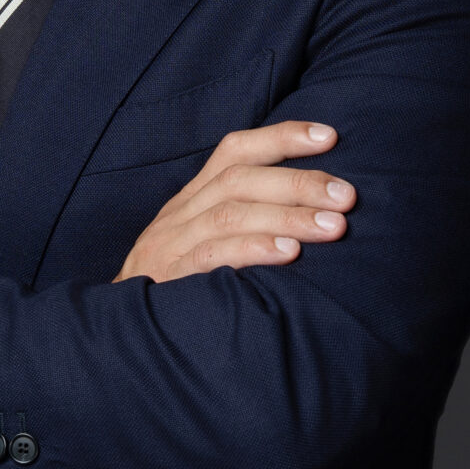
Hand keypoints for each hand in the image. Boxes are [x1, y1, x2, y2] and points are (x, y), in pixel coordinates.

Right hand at [116, 121, 355, 283]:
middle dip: (299, 183)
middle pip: (239, 180)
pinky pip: (211, 256)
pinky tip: (289, 254)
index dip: (281, 138)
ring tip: (333, 226)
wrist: (123, 332)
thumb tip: (317, 208)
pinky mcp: (170, 280)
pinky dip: (253, 250)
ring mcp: (172, 246)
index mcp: (192, 198)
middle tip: (346, 196)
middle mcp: (181, 214)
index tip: (329, 136)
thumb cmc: (181, 284)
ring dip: (287, 216)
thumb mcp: (206, 241)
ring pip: (230, 214)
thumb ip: (246, 221)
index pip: (235, 151)